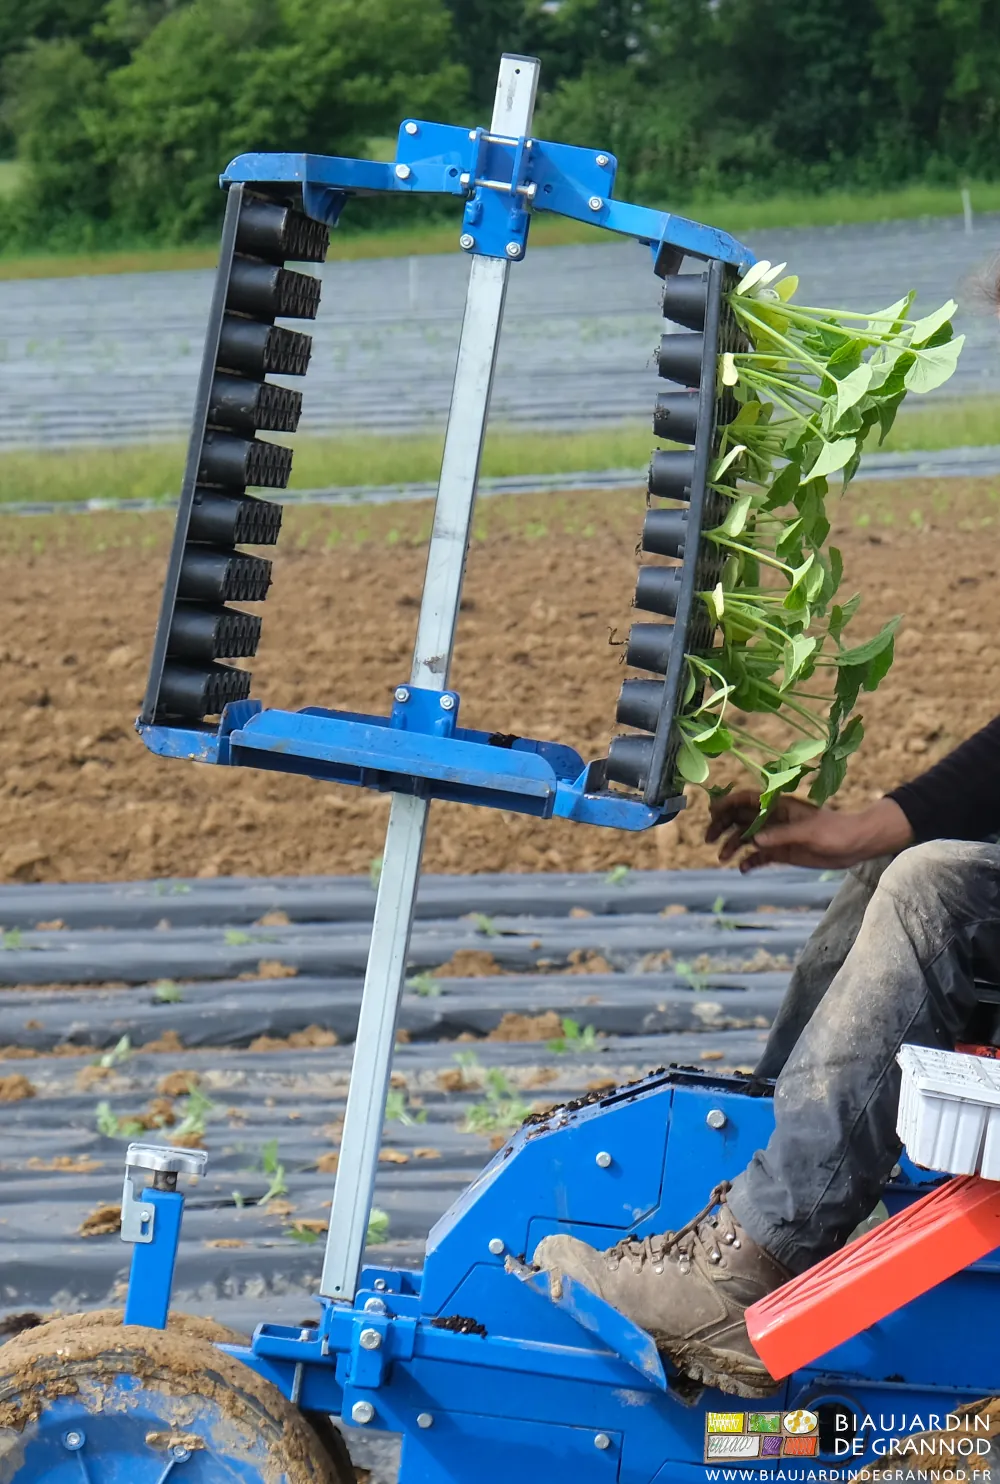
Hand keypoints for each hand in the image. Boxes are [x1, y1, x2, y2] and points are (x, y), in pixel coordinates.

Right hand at [705, 792, 913, 871]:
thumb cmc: (835, 831)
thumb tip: (754, 840)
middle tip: (709, 840)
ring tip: (723, 859)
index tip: (712, 813)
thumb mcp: (808, 832)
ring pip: (747, 838)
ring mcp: (777, 836)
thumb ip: (781, 835)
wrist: (856, 845)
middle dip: (722, 827)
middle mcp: (774, 819)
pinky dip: (749, 861)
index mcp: (779, 806)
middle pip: (740, 819)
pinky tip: (743, 869)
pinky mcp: (783, 852)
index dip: (727, 803)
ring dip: (733, 846)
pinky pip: (760, 856)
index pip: (747, 799)